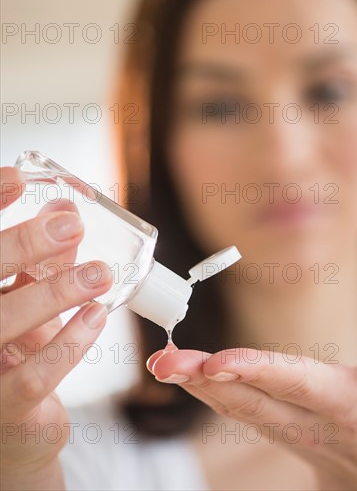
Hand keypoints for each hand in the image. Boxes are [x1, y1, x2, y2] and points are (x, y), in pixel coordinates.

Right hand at [0, 167, 112, 489]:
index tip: (20, 177)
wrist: (10, 425)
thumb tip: (66, 214)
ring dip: (56, 291)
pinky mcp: (1, 408)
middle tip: (71, 224)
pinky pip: (34, 374)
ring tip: (100, 272)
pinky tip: (96, 316)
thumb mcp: (23, 299)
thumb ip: (39, 261)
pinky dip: (70, 342)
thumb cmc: (14, 348)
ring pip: (4, 322)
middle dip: (22, 244)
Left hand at [148, 331, 356, 489]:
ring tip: (167, 364)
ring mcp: (299, 441)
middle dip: (204, 380)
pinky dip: (217, 395)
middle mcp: (316, 427)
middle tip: (163, 360)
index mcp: (348, 407)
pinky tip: (194, 379)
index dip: (252, 372)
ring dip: (202, 387)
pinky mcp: (290, 442)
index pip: (293, 384)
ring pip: (242, 411)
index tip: (212, 363)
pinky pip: (247, 416)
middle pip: (252, 402)